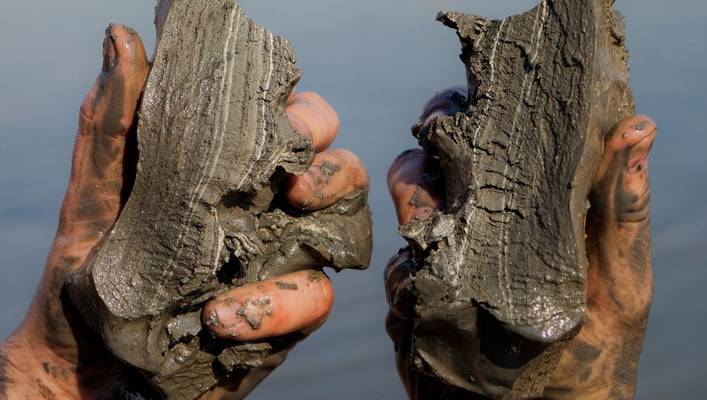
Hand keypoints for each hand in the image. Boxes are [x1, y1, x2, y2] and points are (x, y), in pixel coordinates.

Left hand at [0, 24, 367, 398]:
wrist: (91, 367)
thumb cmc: (90, 273)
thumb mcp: (97, 194)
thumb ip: (114, 125)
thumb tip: (122, 39)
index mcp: (238, 172)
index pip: (296, 124)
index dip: (305, 116)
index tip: (282, 121)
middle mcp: (274, 210)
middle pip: (343, 170)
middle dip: (332, 169)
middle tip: (294, 185)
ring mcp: (287, 260)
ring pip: (345, 230)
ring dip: (317, 234)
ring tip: (250, 255)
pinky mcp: (289, 314)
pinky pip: (315, 299)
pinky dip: (277, 305)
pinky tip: (220, 316)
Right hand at [385, 87, 654, 398]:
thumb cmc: (602, 343)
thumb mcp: (621, 275)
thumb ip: (621, 206)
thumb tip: (641, 125)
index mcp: (519, 210)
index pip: (483, 145)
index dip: (463, 118)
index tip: (461, 108)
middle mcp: (475, 229)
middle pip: (425, 173)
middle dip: (420, 171)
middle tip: (435, 189)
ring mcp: (443, 265)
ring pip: (404, 226)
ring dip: (413, 232)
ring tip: (440, 256)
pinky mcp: (418, 305)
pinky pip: (395, 280)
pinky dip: (406, 288)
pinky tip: (430, 307)